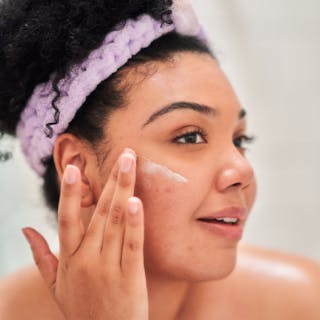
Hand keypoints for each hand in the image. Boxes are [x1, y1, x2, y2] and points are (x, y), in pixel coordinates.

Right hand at [22, 149, 147, 319]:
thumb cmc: (80, 310)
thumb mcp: (54, 285)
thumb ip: (40, 255)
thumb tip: (24, 229)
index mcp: (69, 258)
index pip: (67, 217)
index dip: (71, 192)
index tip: (75, 167)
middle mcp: (86, 258)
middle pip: (99, 211)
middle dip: (111, 179)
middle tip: (123, 152)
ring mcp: (108, 267)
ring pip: (115, 221)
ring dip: (123, 190)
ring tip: (130, 164)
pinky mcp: (130, 277)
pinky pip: (131, 245)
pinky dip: (134, 223)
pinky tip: (137, 201)